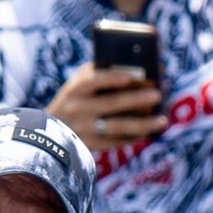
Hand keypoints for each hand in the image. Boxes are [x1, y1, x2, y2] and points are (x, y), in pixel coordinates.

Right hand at [47, 65, 166, 147]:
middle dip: (136, 99)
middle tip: (158, 94)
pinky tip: (150, 132)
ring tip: (163, 120)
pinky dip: (135, 137)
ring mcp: (85, 129)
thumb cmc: (73, 100)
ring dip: (143, 124)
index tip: (133, 76)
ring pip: (118, 127)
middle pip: (111, 103)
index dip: (113, 78)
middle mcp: (78, 109)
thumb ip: (99, 73)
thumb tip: (135, 67)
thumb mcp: (77, 84)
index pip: (94, 81)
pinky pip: (117, 142)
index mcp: (75, 89)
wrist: (49, 133)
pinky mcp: (91, 145)